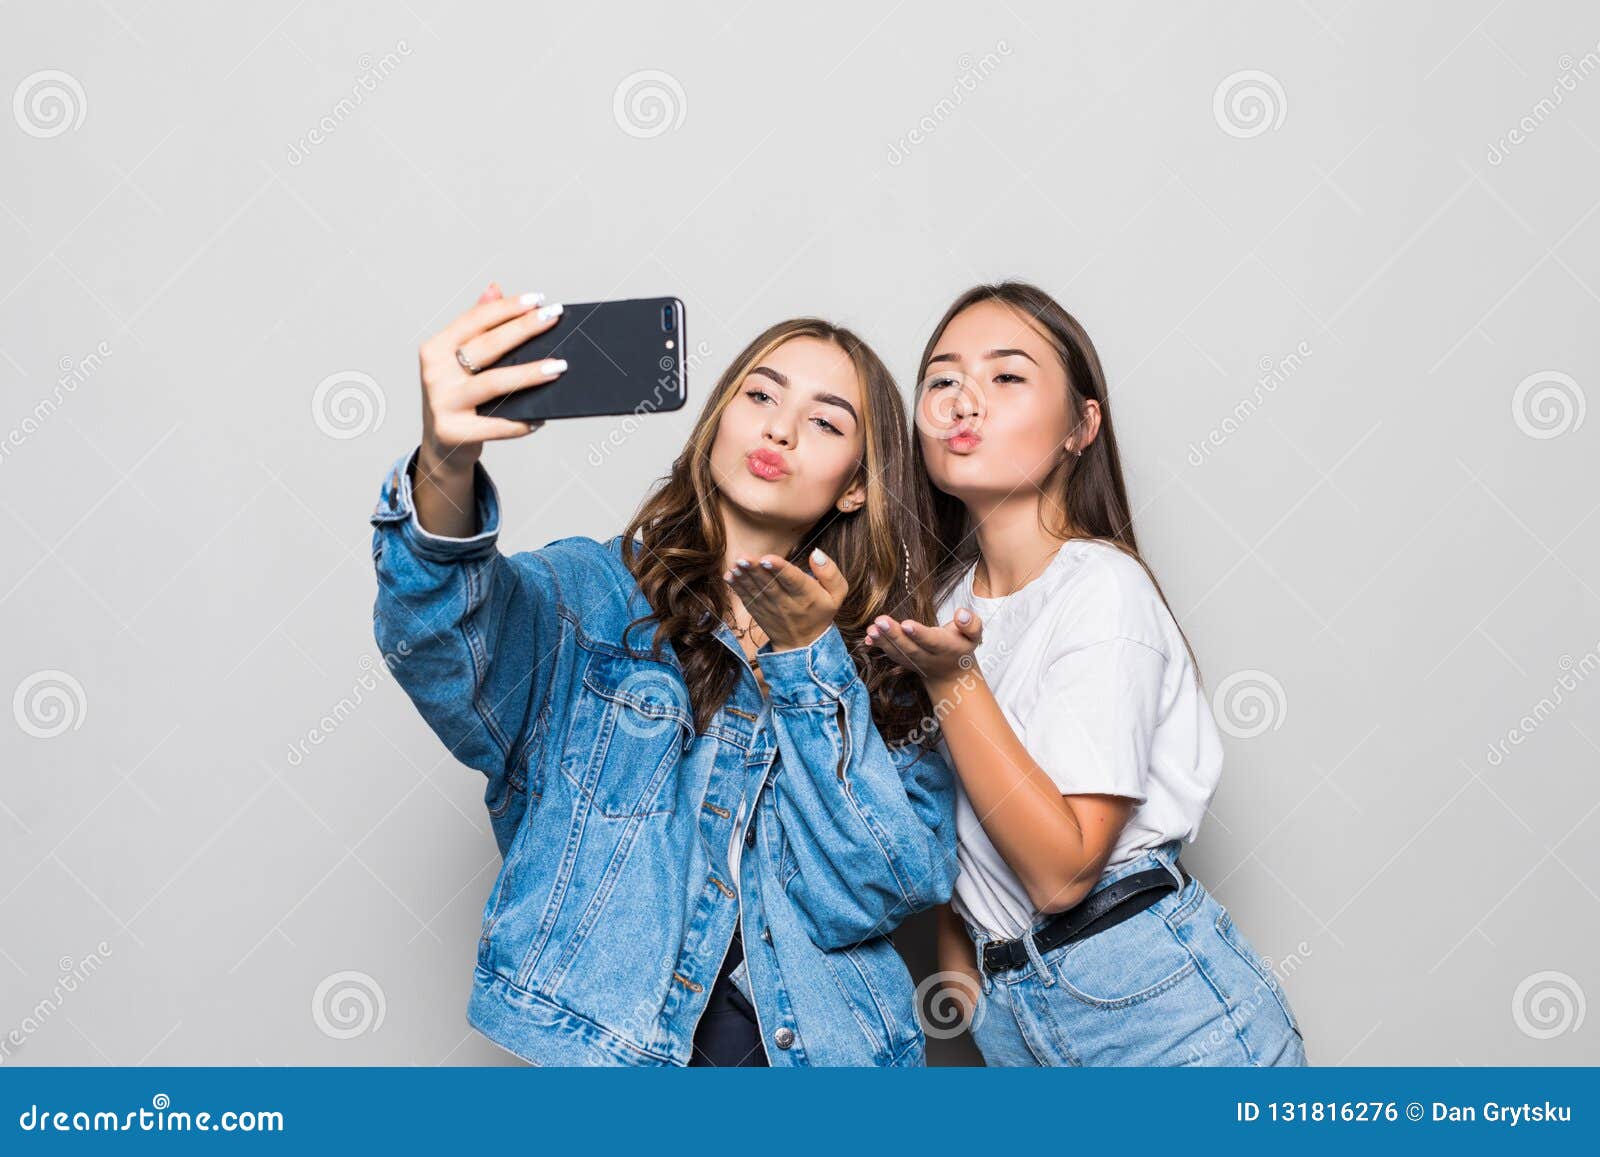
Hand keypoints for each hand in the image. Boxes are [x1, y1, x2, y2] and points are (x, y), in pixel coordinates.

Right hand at [416, 281, 567, 475]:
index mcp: (435, 349)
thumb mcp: (458, 360)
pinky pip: (497, 425)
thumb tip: (495, 288)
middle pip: (487, 347)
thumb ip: (475, 326)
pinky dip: (522, 421)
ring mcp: (443, 403)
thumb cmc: (457, 397)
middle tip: (554, 318)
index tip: (538, 299)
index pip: (475, 321)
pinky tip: (543, 416)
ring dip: (530, 374)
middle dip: (524, 329)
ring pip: (494, 383)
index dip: (507, 308)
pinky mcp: (454, 433)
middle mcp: (434, 374)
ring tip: (560, 367)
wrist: (441, 446)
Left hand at [723, 548, 847, 652]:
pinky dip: (737, 587)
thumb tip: (816, 553)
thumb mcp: (836, 594)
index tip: (768, 558)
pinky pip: (746, 599)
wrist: (802, 644)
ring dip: (744, 577)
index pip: (793, 581)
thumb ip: (830, 572)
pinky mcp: (757, 611)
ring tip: (736, 563)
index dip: (780, 569)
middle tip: (744, 557)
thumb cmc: (820, 611)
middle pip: (770, 585)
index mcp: (807, 595)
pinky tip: (730, 575)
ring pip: (756, 591)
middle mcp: (787, 603)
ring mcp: (769, 609)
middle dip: (756, 570)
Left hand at [864, 607, 982, 689]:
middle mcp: (927, 657)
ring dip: (883, 641)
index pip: (931, 641)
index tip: (906, 624)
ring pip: (897, 652)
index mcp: (946, 648)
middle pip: (910, 648)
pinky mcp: (903, 660)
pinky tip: (868, 636)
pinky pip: (891, 654)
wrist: (951, 675)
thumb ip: (971, 624)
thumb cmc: (961, 647)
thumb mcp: (974, 636)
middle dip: (894, 635)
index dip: (919, 634)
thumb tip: (961, 613)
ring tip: (872, 629)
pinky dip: (879, 646)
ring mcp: (914, 661)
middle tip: (880, 621)